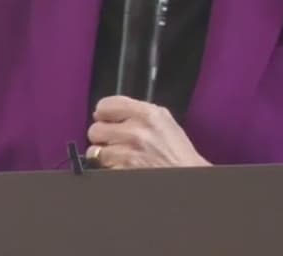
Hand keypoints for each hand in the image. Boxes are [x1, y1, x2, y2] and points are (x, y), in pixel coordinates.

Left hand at [85, 96, 209, 168]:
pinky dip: (108, 169)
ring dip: (103, 155)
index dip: (103, 113)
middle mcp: (137, 131)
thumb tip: (112, 110)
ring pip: (94, 151)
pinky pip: (102, 168)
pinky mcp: (123, 172)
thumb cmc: (178, 153)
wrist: (188, 177)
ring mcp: (129, 153)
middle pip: (95, 129)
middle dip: (102, 137)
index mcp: (147, 114)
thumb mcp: (164, 121)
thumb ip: (139, 112)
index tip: (105, 118)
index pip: (105, 105)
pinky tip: (121, 167)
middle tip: (113, 141)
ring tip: (117, 156)